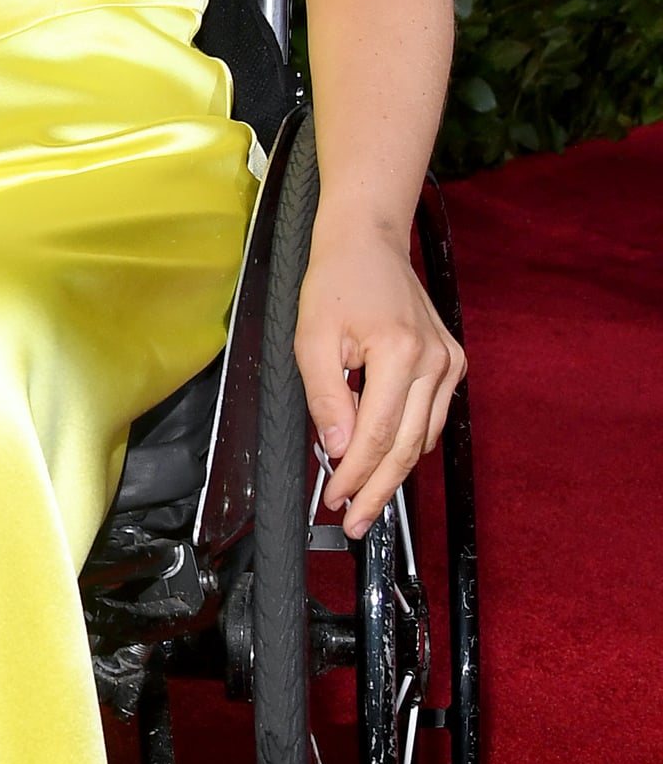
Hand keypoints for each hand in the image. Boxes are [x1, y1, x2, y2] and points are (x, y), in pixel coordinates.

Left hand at [293, 225, 464, 539]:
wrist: (368, 243)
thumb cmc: (336, 282)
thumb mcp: (311, 339)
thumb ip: (326, 398)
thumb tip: (339, 451)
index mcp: (399, 353)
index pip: (376, 436)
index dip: (354, 476)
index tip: (334, 500)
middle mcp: (434, 361)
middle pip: (406, 447)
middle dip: (378, 489)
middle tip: (354, 521)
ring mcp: (449, 362)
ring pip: (423, 439)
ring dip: (394, 472)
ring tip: (365, 499)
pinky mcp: (452, 362)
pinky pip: (432, 418)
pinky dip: (408, 442)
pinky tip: (383, 458)